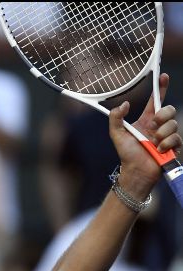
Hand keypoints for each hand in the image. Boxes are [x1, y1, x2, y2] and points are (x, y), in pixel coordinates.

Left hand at [109, 74, 181, 197]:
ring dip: (162, 133)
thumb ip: (116, 118)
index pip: (156, 101)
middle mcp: (158, 126)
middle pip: (169, 110)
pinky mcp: (174, 146)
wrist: (136, 172)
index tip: (163, 76)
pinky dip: (167, 144)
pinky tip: (159, 150)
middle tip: (154, 125)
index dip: (160, 88)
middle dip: (163, 115)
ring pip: (173, 124)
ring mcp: (167, 135)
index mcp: (146, 120)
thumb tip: (125, 104)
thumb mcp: (117, 134)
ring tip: (154, 143)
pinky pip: (177, 138)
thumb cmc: (126, 154)